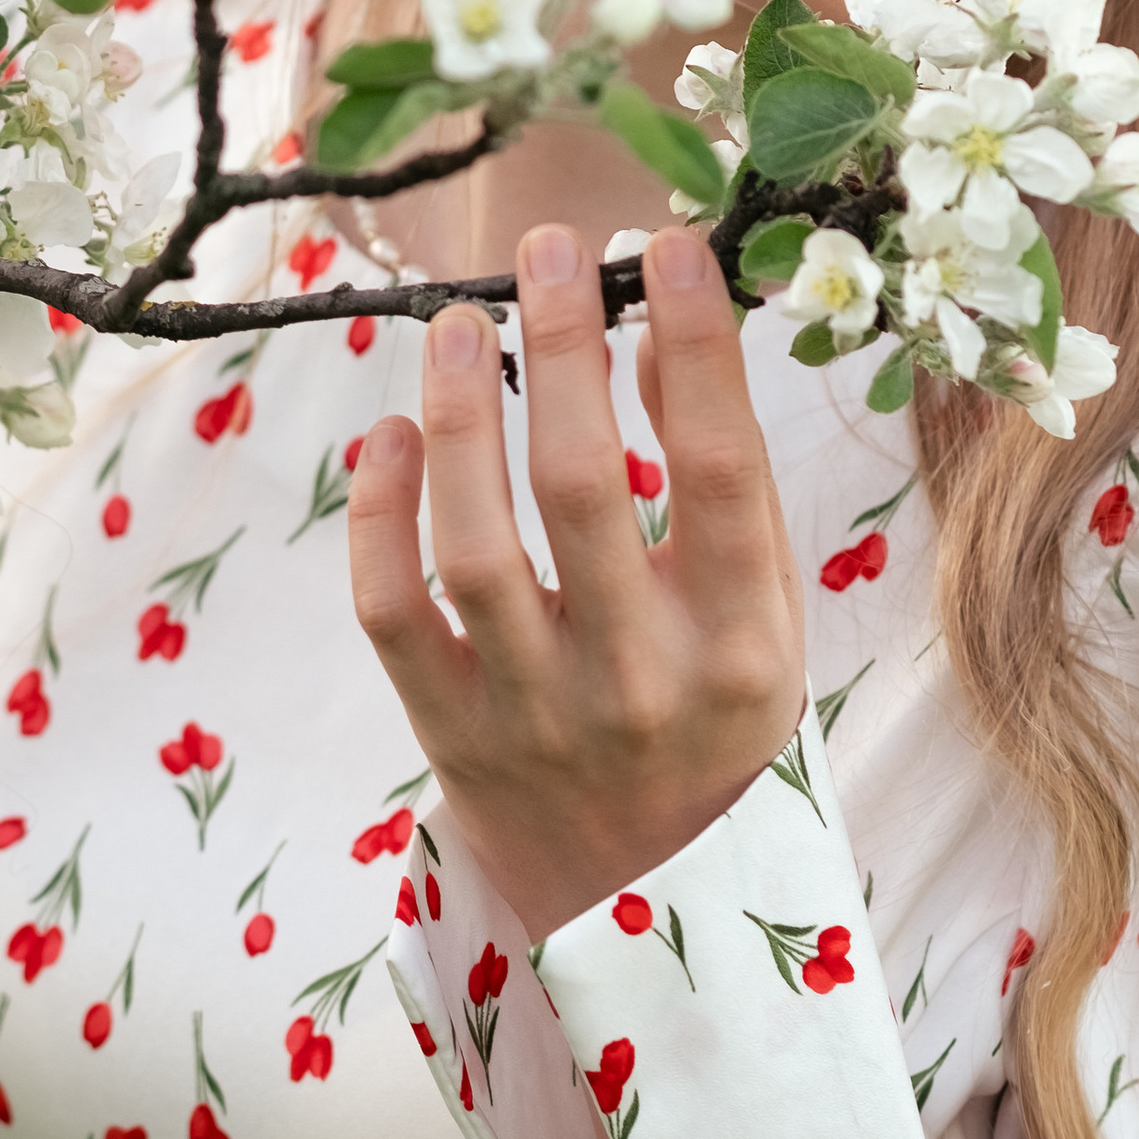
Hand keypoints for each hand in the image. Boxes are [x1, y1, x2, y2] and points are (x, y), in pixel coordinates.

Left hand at [348, 219, 804, 942]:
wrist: (638, 894)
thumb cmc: (711, 712)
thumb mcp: (759, 612)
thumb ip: (726, 482)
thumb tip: (663, 323)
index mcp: (745, 646)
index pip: (719, 469)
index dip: (692, 346)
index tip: (666, 244)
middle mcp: (642, 683)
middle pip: (586, 491)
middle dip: (564, 350)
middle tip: (547, 249)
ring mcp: (536, 715)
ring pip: (475, 548)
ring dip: (463, 418)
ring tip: (462, 321)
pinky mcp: (449, 735)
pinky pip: (391, 614)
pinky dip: (378, 517)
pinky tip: (389, 433)